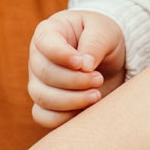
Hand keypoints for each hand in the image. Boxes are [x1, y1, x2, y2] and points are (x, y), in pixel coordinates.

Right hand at [28, 9, 126, 127]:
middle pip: (44, 73)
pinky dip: (63, 118)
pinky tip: (85, 110)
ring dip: (72, 100)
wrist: (110, 60)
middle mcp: (38, 57)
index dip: (61, 55)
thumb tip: (85, 66)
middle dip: (74, 80)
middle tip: (98, 79)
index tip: (82, 63)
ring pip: (42, 97)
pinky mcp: (46, 104)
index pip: (45, 43)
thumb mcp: (105, 31)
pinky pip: (43, 117)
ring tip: (96, 95)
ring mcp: (39, 82)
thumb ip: (95, 43)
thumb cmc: (104, 38)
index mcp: (49, 32)